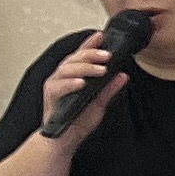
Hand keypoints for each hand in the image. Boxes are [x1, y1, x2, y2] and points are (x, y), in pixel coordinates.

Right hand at [36, 30, 125, 148]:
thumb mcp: (99, 103)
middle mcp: (62, 78)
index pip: (81, 56)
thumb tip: (123, 75)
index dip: (90, 44)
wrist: (65, 140)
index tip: (101, 36)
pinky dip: (70, 83)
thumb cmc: (78, 121)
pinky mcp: (50, 97)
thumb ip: (110, 88)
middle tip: (108, 55)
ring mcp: (55, 86)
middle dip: (91, 54)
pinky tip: (82, 82)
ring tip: (101, 69)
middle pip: (74, 59)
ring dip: (85, 67)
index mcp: (73, 76)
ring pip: (67, 69)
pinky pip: (58, 87)